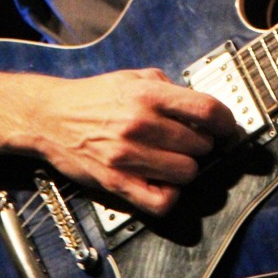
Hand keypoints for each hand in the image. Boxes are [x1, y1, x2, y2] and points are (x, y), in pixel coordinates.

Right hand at [30, 67, 235, 214]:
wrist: (51, 116)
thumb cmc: (94, 96)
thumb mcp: (133, 77)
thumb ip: (167, 86)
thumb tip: (198, 104)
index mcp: (148, 94)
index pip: (206, 110)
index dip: (226, 121)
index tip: (226, 127)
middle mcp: (141, 123)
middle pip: (200, 145)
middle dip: (202, 144)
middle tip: (191, 141)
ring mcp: (129, 155)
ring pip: (187, 172)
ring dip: (187, 168)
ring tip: (174, 158)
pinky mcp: (117, 182)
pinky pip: (161, 201)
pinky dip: (170, 194)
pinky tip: (164, 181)